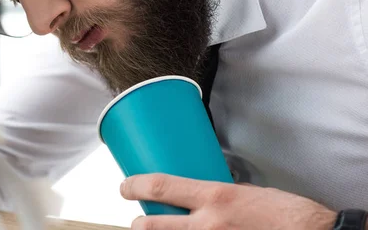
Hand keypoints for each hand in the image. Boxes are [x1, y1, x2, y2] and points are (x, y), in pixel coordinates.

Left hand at [121, 173, 336, 229]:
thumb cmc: (285, 214)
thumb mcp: (246, 193)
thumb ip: (219, 196)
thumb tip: (202, 200)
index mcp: (215, 197)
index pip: (162, 187)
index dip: (136, 185)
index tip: (125, 186)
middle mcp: (208, 224)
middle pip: (153, 225)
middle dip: (139, 224)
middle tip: (138, 220)